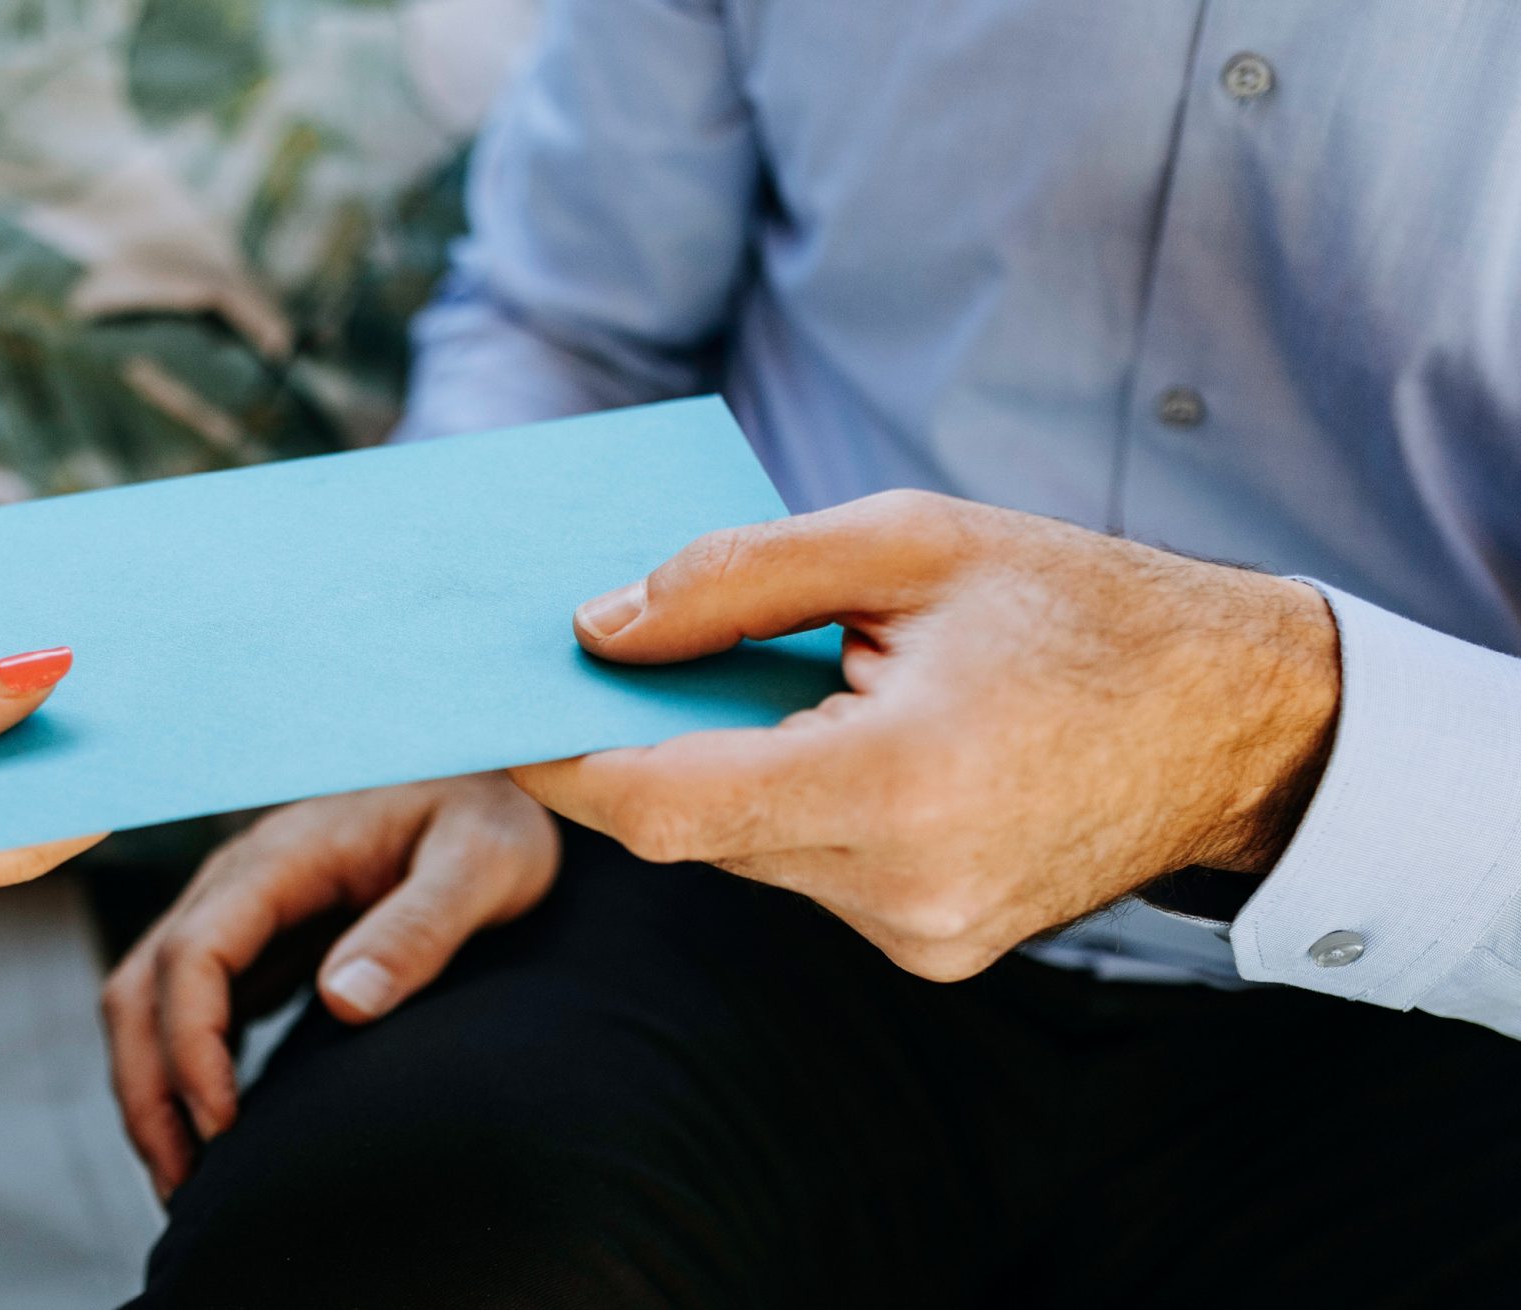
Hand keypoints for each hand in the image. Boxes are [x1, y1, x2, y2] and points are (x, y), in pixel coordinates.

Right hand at [103, 776, 556, 1195]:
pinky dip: (185, 1074)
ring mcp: (243, 913)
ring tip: (186, 1186)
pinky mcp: (261, 943)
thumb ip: (422, 924)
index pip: (194, 952)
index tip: (223, 1125)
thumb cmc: (495, 816)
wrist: (496, 782)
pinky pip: (194, 1010)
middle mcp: (241, 881)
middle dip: (148, 1089)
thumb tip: (345, 1000)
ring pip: (151, 1001)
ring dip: (154, 1090)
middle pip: (144, 985)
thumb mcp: (485, 861)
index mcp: (283, 856)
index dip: (191, 1044)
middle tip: (184, 1190)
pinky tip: (218, 1138)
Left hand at [510, 490, 1338, 982]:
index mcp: (905, 784)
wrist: (1237, 722)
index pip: (669, 803)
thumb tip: (596, 627)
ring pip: (740, 856)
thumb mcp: (910, 542)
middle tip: (564, 666)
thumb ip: (738, 579)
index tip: (485, 710)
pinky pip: (801, 874)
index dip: (561, 760)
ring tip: (696, 680)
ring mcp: (923, 936)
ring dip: (703, 775)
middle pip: (690, 832)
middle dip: (623, 751)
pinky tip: (793, 734)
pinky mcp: (933, 950)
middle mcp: (907, 887)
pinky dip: (772, 805)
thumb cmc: (1078, 606)